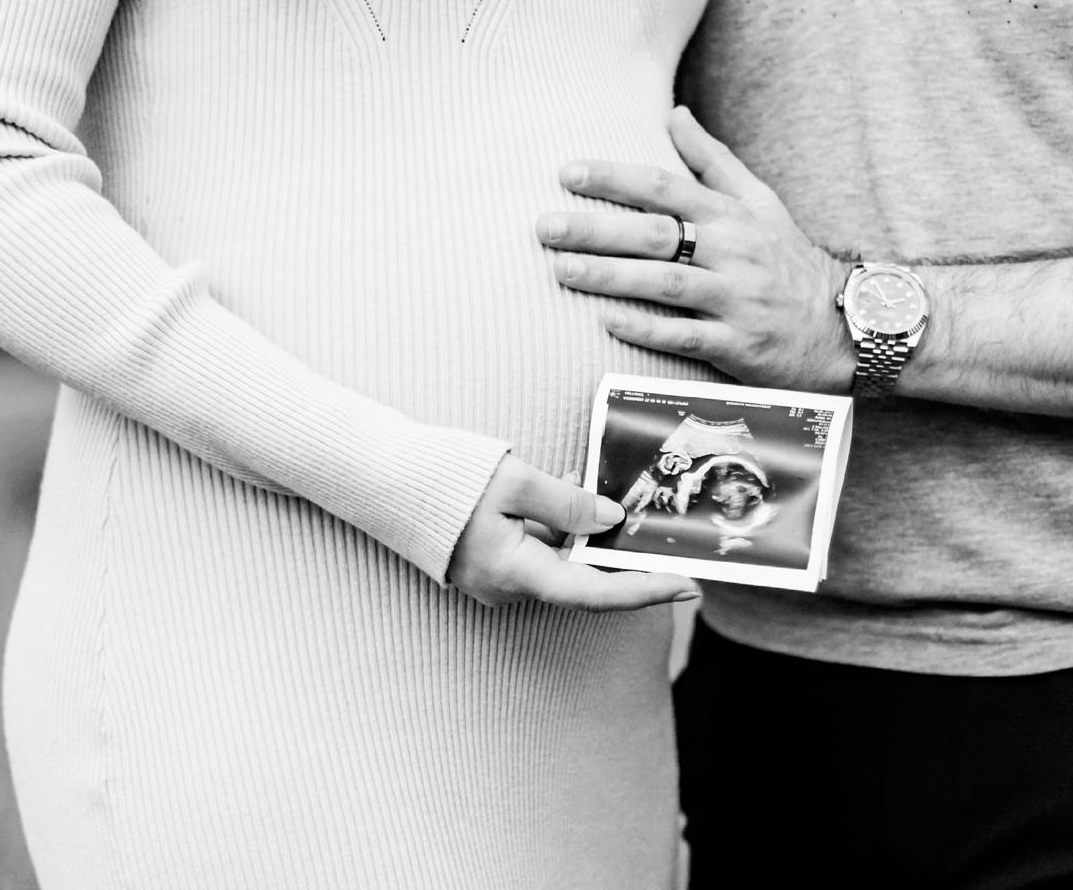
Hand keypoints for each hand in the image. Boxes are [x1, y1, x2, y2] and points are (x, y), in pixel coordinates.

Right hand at [446, 455, 697, 609]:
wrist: (384, 481)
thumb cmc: (444, 479)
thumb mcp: (514, 481)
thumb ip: (568, 503)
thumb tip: (611, 519)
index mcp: (516, 573)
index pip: (595, 593)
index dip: (645, 592)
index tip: (687, 586)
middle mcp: (510, 587)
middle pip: (584, 580)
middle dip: (625, 558)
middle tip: (669, 540)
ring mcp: (499, 578)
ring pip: (563, 561)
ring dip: (591, 533)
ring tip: (618, 494)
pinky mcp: (493, 562)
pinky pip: (541, 550)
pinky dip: (563, 525)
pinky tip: (571, 484)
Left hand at [536, 107, 855, 392]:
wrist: (843, 325)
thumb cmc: (788, 260)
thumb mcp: (760, 201)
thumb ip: (712, 159)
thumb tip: (674, 113)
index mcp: (731, 216)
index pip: (665, 187)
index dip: (615, 178)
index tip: (568, 173)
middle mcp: (732, 253)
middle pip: (656, 235)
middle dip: (597, 229)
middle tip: (545, 226)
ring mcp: (736, 299)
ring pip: (665, 284)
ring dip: (610, 277)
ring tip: (561, 271)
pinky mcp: (738, 344)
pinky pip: (686, 336)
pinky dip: (647, 329)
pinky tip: (607, 321)